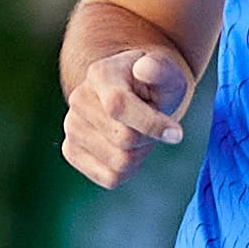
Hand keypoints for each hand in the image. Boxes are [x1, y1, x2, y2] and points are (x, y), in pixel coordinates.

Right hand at [63, 49, 191, 189]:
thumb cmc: (156, 85)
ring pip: (119, 163)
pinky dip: (128, 170)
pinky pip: (110, 178)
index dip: (151, 124)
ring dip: (140, 155)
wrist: (136, 95)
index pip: (118, 106)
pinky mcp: (71, 151)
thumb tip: (144, 69)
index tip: (177, 133)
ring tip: (140, 134)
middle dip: (150, 138)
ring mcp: (72, 126)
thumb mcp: (168, 73)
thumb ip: (161, 69)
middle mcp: (79, 99)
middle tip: (155, 126)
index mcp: (100, 74)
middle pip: (124, 140)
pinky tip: (128, 150)